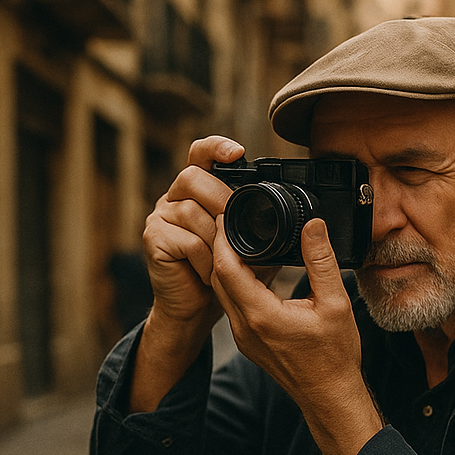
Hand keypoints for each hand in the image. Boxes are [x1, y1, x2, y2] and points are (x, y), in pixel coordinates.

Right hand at [144, 136, 281, 327]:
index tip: (238, 152)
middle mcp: (174, 197)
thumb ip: (263, 224)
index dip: (216, 147)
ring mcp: (160, 217)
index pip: (200, 153)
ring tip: (225, 260)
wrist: (196, 307)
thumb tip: (302, 217)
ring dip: (215, 238)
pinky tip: (210, 274)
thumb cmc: (223, 272)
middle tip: (236, 223)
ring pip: (189, 210)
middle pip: (192, 177)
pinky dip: (204, 259)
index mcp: (197, 191)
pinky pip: (185, 240)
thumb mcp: (251, 244)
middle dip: (220, 199)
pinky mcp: (152, 239)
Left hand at [210, 215, 380, 454]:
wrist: (328, 395)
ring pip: (222, 291)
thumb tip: (312, 225)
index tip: (226, 215)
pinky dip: (234, 282)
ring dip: (225, 264)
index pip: (227, 268)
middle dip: (219, 246)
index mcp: (261, 315)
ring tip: (237, 238)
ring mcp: (242, 336)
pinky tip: (248, 269)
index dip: (221, 238)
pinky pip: (231, 304)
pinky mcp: (247, 341)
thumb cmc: (334, 356)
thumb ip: (321, 261)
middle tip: (228, 220)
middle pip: (218, 277)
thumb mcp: (335, 303)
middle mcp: (244, 326)